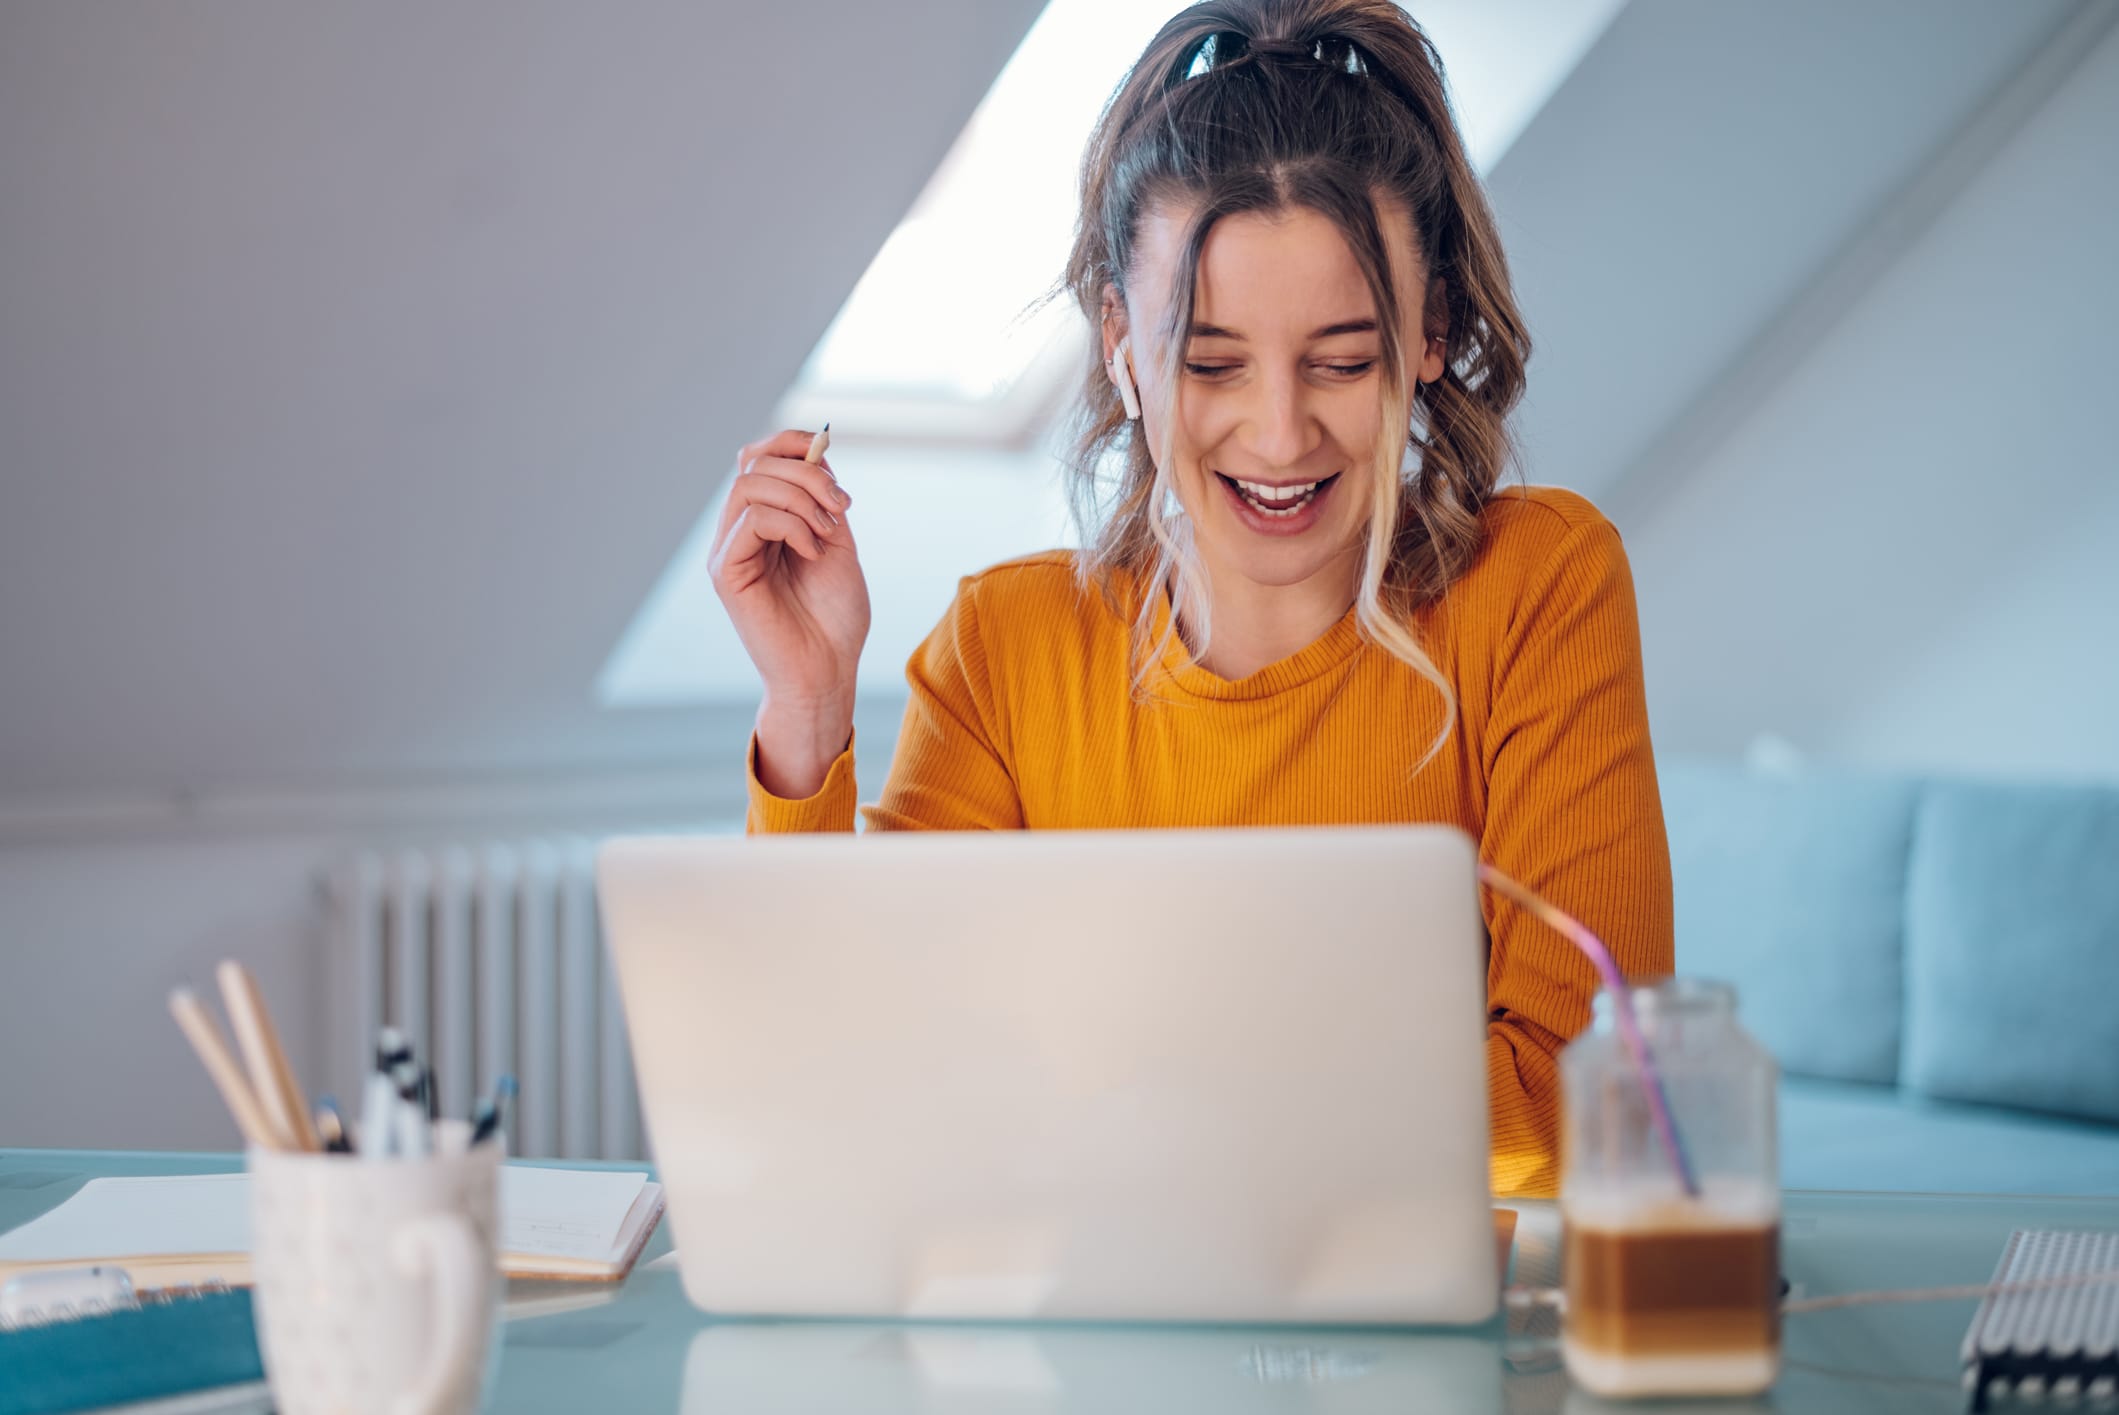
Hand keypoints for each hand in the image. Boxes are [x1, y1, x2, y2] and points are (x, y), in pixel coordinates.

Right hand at [708, 430, 867, 794]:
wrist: (827, 671)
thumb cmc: (834, 618)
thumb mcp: (837, 542)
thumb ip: (822, 498)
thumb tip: (816, 450)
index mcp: (764, 522)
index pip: (758, 458)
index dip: (790, 443)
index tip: (828, 452)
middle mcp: (738, 532)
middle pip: (753, 464)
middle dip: (806, 474)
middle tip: (841, 508)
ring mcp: (728, 551)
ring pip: (749, 484)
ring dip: (801, 499)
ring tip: (828, 535)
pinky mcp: (725, 572)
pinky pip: (752, 519)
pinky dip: (792, 525)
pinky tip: (813, 554)